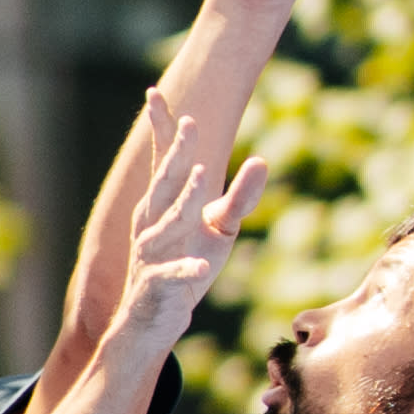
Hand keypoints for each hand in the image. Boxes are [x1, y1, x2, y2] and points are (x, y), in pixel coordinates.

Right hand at [115, 122, 272, 368]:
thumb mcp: (219, 230)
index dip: (160, 128)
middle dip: (177, 153)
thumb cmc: (186, 266)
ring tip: (200, 177)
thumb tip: (262, 159)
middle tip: (192, 124)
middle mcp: (151, 223)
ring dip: (184, 201)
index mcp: (163, 204)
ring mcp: (150, 253)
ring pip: (168, 222)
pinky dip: (184, 270)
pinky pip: (171, 275)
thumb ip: (240, 197)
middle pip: (165, 182)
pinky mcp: (156, 285)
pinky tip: (200, 266)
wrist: (154, 320)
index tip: (154, 93)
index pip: (162, 160)